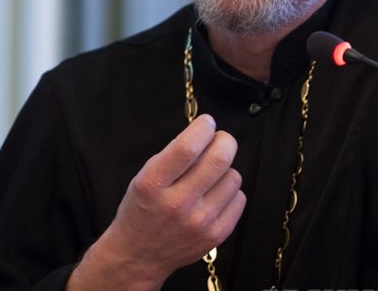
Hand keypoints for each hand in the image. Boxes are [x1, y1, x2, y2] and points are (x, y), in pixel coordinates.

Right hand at [68, 115, 245, 290]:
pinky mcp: (216, 235)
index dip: (203, 127)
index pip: (187, 147)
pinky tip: (215, 194)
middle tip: (219, 140)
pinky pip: (239, 198)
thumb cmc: (142, 207)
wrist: (138, 255)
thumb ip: (174, 154)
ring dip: (225, 169)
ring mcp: (199, 222)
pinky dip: (230, 191)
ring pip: (233, 176)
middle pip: (219, 159)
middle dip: (225, 140)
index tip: (207, 122)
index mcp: (153, 183)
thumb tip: (208, 132)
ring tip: (210, 175)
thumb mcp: (145, 175)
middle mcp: (177, 204)